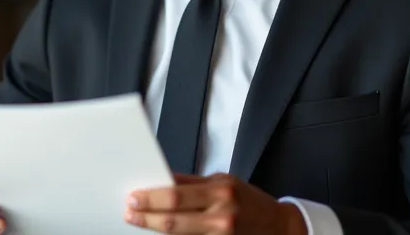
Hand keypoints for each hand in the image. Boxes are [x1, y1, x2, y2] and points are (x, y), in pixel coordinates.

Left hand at [124, 173, 306, 234]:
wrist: (280, 227)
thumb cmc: (249, 201)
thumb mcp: (224, 182)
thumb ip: (193, 184)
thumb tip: (161, 180)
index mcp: (221, 191)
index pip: (176, 195)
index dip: (151, 198)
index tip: (134, 196)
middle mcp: (222, 215)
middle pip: (173, 220)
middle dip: (146, 216)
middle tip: (129, 212)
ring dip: (155, 229)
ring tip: (140, 222)